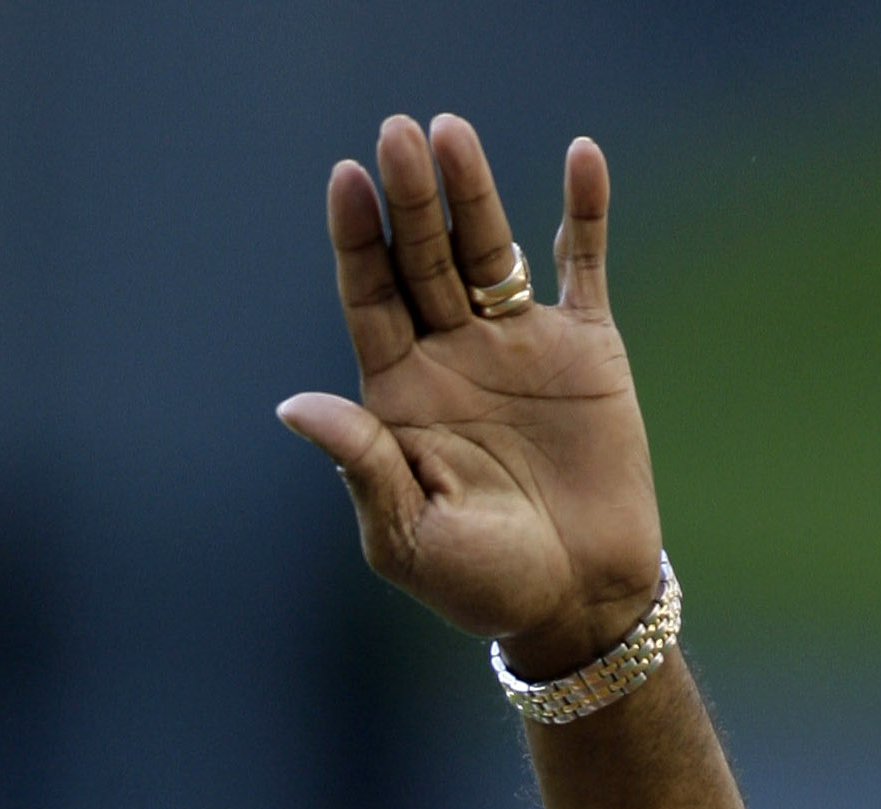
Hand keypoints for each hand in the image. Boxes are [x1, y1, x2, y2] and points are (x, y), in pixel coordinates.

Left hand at [278, 115, 662, 680]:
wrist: (580, 603)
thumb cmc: (484, 585)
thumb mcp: (409, 536)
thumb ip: (362, 465)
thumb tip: (295, 406)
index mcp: (400, 395)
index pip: (369, 299)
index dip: (357, 241)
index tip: (346, 181)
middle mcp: (452, 355)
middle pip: (422, 258)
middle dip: (409, 201)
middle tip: (397, 135)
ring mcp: (517, 344)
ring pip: (489, 248)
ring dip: (472, 191)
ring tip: (451, 134)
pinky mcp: (585, 348)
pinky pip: (582, 264)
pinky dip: (585, 211)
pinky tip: (581, 155)